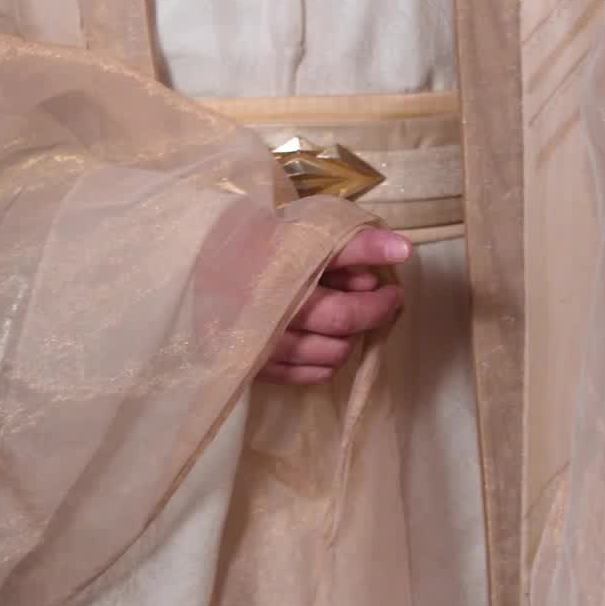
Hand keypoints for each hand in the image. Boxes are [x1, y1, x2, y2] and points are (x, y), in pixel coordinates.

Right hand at [258, 227, 410, 386]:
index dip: (378, 300)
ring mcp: (258, 342)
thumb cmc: (261, 238)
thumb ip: (354, 243)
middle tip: (382, 301)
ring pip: (326, 355)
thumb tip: (404, 250)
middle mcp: (270, 310)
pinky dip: (324, 364)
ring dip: (347, 339)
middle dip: (371, 315)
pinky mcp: (249, 363)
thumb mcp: (306, 229)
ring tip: (347, 319)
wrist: (199, 257)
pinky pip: (302, 376)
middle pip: (338, 326)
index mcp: (282, 271)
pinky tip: (327, 342)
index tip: (393, 288)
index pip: (345, 302)